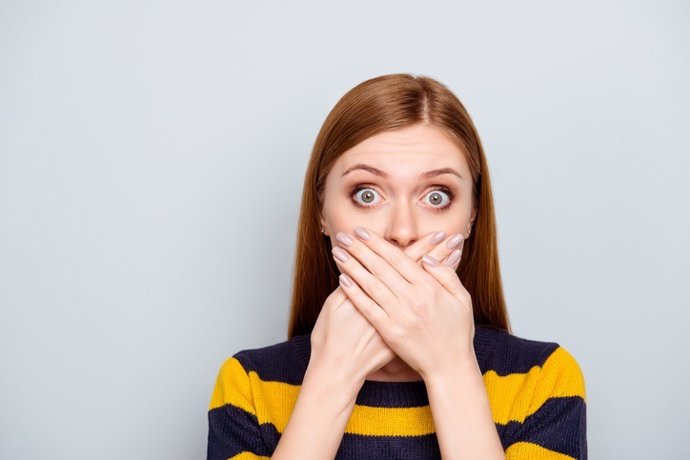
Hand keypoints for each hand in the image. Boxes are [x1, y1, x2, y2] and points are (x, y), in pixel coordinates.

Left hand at [330, 226, 473, 380]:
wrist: (450, 367)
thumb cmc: (457, 332)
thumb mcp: (462, 299)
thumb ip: (447, 275)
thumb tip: (429, 258)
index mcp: (430, 288)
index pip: (399, 258)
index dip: (378, 244)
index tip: (363, 232)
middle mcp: (413, 299)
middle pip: (381, 267)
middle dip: (360, 249)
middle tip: (344, 236)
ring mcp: (400, 315)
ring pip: (371, 284)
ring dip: (352, 266)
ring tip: (338, 252)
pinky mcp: (390, 331)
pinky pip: (369, 308)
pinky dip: (355, 293)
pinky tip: (343, 280)